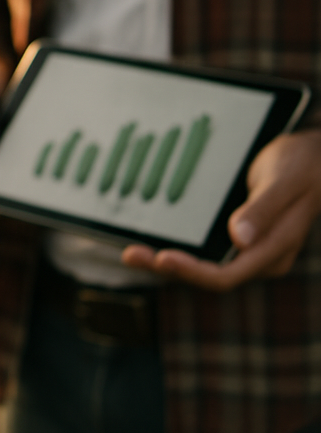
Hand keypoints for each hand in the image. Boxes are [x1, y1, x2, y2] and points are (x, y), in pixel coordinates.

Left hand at [121, 130, 320, 290]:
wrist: (315, 157)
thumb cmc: (302, 165)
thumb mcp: (284, 181)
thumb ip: (263, 209)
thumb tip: (239, 238)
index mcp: (273, 252)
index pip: (228, 275)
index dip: (193, 271)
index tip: (162, 258)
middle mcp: (259, 256)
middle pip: (209, 275)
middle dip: (168, 268)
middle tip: (131, 255)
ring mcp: (248, 248)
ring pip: (204, 264)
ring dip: (168, 261)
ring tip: (132, 253)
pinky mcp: (238, 235)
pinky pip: (205, 248)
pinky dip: (179, 246)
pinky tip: (153, 239)